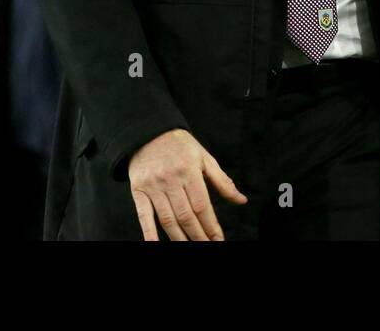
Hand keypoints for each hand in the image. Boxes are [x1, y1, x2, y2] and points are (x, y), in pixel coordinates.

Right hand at [128, 128, 247, 240]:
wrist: (149, 132)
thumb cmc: (180, 146)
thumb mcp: (204, 158)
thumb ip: (222, 181)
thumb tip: (241, 200)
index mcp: (189, 171)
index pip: (202, 205)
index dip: (211, 225)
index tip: (218, 239)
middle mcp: (171, 179)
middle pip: (186, 215)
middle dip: (198, 236)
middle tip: (207, 246)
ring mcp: (153, 186)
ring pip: (168, 219)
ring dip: (179, 238)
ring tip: (189, 249)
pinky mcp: (138, 190)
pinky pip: (143, 215)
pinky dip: (149, 233)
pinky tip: (156, 245)